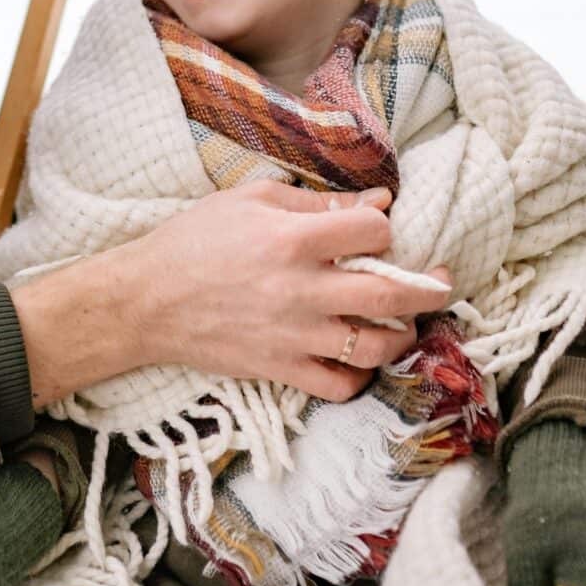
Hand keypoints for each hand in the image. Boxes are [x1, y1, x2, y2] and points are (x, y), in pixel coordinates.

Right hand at [14, 182, 450, 406]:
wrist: (145, 301)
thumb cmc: (194, 240)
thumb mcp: (250, 199)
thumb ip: (317, 200)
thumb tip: (379, 200)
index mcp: (294, 239)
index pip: (375, 230)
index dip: (385, 226)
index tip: (377, 230)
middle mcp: (302, 290)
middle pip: (394, 295)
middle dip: (430, 288)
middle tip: (440, 282)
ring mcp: (295, 336)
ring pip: (378, 346)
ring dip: (402, 334)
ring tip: (402, 323)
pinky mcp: (282, 371)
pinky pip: (342, 386)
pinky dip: (360, 376)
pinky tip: (357, 358)